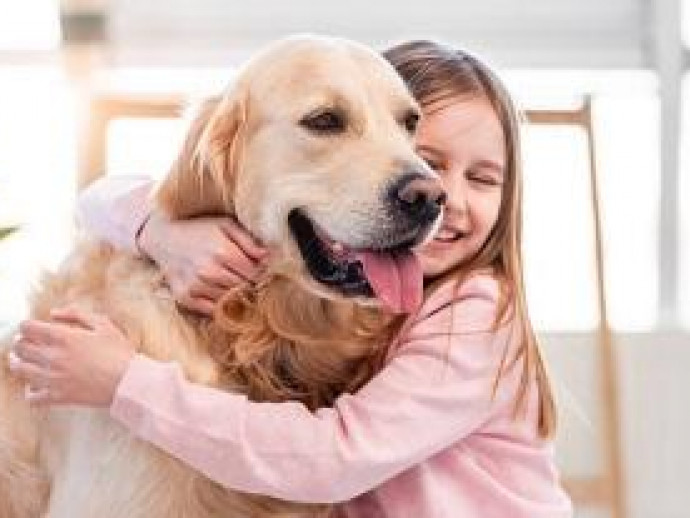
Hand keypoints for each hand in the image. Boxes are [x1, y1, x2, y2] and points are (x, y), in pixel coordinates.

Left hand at [9, 307, 135, 406]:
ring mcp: (53, 378)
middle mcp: (53, 357)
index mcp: (63, 337)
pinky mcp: (57, 397)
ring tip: (25, 362)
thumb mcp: (103, 324)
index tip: (33, 329)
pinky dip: (30, 390)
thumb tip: (53, 313)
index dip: (27, 326)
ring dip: (19, 363)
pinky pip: (31, 396)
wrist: (129, 382)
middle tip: (28, 343)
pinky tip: (38, 384)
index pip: (27, 327)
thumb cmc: (119, 352)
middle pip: (19, 347)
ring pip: (19, 369)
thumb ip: (76, 314)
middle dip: (20, 343)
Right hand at [138, 211, 267, 314]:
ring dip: (236, 294)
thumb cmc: (199, 229)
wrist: (162, 236)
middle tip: (248, 276)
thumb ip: (250, 241)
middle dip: (250, 284)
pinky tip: (219, 290)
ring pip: (230, 300)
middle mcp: (209, 272)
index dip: (262, 273)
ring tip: (232, 280)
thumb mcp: (226, 225)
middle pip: (245, 288)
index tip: (262, 270)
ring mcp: (195, 287)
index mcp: (223, 252)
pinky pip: (213, 310)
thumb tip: (270, 257)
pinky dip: (220, 304)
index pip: (256, 274)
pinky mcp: (185, 298)